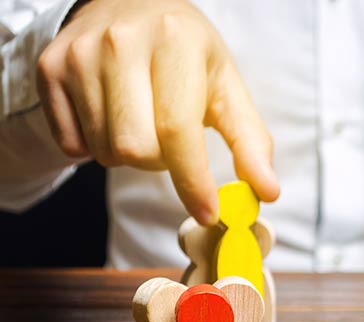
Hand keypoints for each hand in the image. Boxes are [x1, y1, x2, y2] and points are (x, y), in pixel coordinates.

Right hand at [37, 0, 279, 225]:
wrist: (129, 5)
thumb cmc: (186, 52)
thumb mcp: (226, 86)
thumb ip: (250, 141)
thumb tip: (267, 191)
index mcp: (176, 41)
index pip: (177, 129)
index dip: (193, 180)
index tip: (208, 212)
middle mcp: (123, 42)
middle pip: (135, 149)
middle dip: (161, 162)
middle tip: (171, 139)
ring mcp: (79, 54)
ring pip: (105, 150)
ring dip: (130, 154)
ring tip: (142, 120)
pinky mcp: (49, 68)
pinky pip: (72, 144)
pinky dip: (96, 146)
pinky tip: (111, 115)